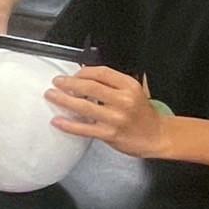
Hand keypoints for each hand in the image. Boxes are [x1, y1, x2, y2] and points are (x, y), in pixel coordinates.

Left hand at [45, 67, 165, 157]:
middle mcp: (123, 100)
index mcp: (129, 86)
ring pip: (84, 107)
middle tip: (56, 82)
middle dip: (69, 83)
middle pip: (90, 87)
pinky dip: (69, 124)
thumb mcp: (134, 91)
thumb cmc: (142, 114)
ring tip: (52, 95)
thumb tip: (85, 77)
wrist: (156, 136)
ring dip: (64, 100)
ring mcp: (116, 118)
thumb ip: (114, 84)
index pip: (101, 72)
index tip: (73, 74)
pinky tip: (58, 120)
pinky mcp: (110, 134)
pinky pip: (84, 128)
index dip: (83, 72)